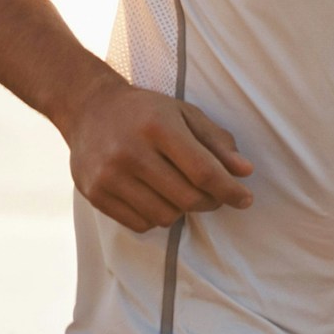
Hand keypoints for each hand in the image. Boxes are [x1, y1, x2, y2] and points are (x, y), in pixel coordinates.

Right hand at [60, 82, 253, 233]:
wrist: (88, 109)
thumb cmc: (146, 112)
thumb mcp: (184, 114)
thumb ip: (216, 142)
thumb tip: (245, 173)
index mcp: (158, 126)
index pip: (203, 171)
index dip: (229, 190)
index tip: (245, 199)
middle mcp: (131, 151)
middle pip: (187, 198)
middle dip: (210, 202)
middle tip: (213, 194)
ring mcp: (109, 175)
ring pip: (165, 217)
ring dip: (181, 210)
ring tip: (178, 190)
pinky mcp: (95, 194)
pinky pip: (140, 224)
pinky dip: (155, 217)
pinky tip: (154, 197)